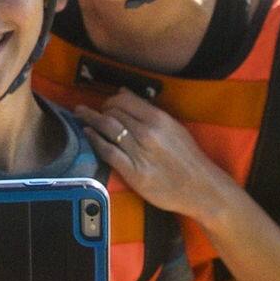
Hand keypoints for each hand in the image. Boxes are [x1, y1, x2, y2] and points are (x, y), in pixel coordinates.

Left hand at [75, 92, 235, 220]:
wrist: (200, 187)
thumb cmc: (188, 157)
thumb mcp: (173, 127)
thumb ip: (148, 111)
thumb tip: (124, 93)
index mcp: (158, 119)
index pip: (124, 100)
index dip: (111, 100)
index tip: (106, 104)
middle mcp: (147, 132)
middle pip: (113, 113)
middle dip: (99, 110)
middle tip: (90, 112)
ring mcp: (138, 152)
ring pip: (107, 129)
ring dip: (90, 120)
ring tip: (80, 115)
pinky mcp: (132, 172)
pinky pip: (107, 152)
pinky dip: (95, 140)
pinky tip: (88, 134)